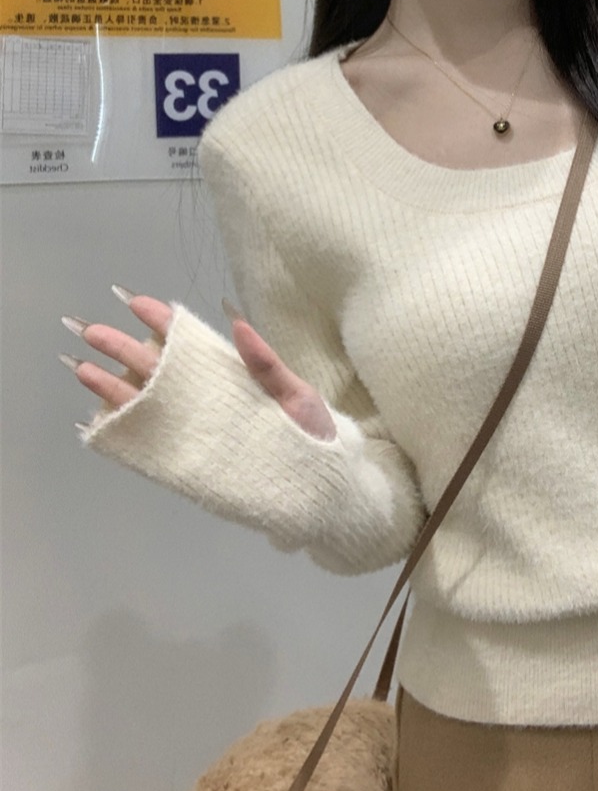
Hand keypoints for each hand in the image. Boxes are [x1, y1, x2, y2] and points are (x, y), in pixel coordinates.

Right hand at [62, 287, 335, 440]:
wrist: (321, 488)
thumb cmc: (313, 435)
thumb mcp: (294, 395)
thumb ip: (264, 362)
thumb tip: (239, 322)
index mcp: (233, 374)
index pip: (192, 341)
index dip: (163, 321)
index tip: (136, 302)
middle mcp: (211, 397)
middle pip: (159, 368)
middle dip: (124, 348)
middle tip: (92, 331)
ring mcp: (200, 426)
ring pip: (149, 401)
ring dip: (114, 386)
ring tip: (83, 368)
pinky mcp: (194, 457)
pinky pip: (154, 439)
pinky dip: (128, 428)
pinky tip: (102, 417)